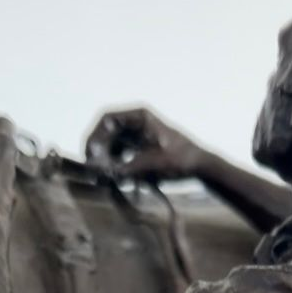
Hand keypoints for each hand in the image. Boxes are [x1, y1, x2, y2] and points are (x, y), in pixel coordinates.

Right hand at [85, 107, 201, 181]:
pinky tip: (117, 176)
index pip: (107, 120)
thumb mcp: (151, 164)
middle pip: (106, 132)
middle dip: (99, 151)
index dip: (94, 136)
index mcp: (139, 116)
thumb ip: (126, 167)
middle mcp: (136, 121)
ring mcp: (138, 133)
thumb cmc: (180, 160)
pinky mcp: (141, 146)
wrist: (200, 166)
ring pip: (112, 144)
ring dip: (106, 159)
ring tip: (105, 175)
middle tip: (94, 170)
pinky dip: (116, 163)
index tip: (90, 155)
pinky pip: (121, 152)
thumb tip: (103, 173)